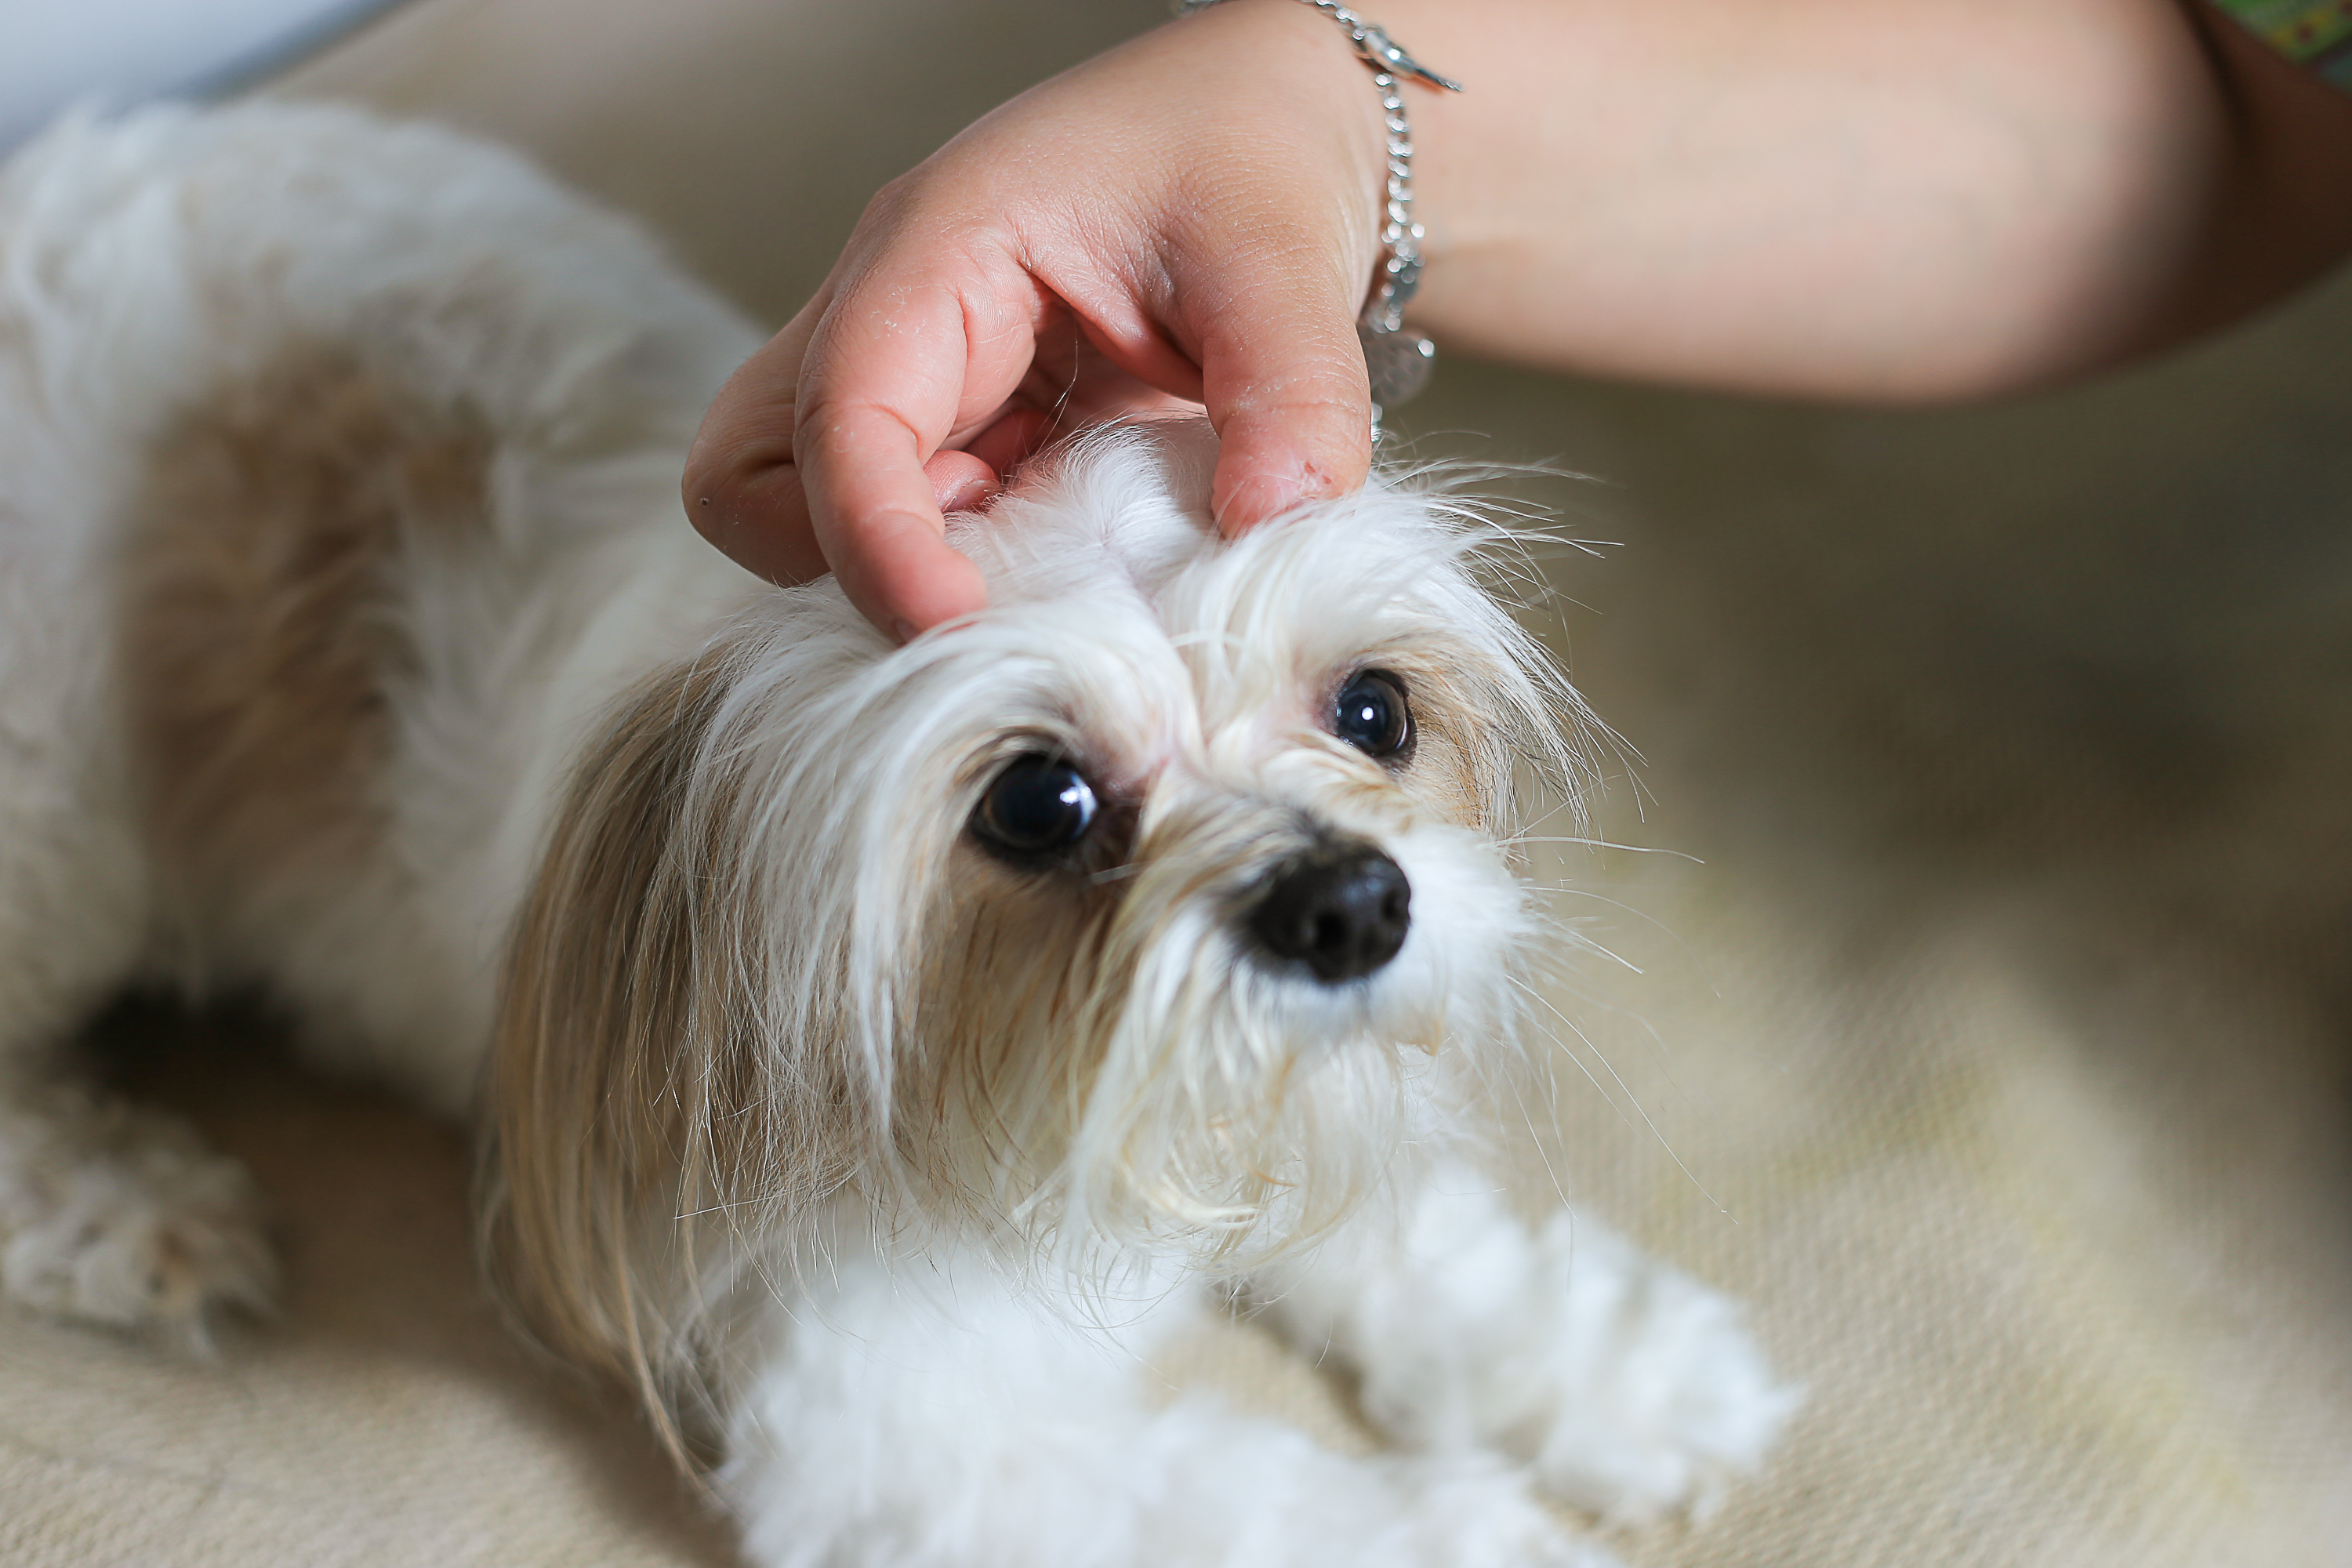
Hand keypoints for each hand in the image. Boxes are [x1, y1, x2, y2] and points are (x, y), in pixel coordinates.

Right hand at [682, 0, 1387, 638]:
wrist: (1274, 122)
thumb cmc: (1250, 155)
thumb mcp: (1285, 262)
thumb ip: (1292, 395)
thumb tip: (1274, 528)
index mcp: (938, 250)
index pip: (838, 417)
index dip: (876, 543)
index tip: (957, 625)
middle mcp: (892, 315)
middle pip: (753, 474)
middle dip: (846, 564)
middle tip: (995, 581)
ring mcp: (916, 377)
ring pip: (805, 508)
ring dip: (901, 573)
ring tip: (1047, 558)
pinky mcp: (962, 430)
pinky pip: (911, 525)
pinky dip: (970, 570)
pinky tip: (1072, 557)